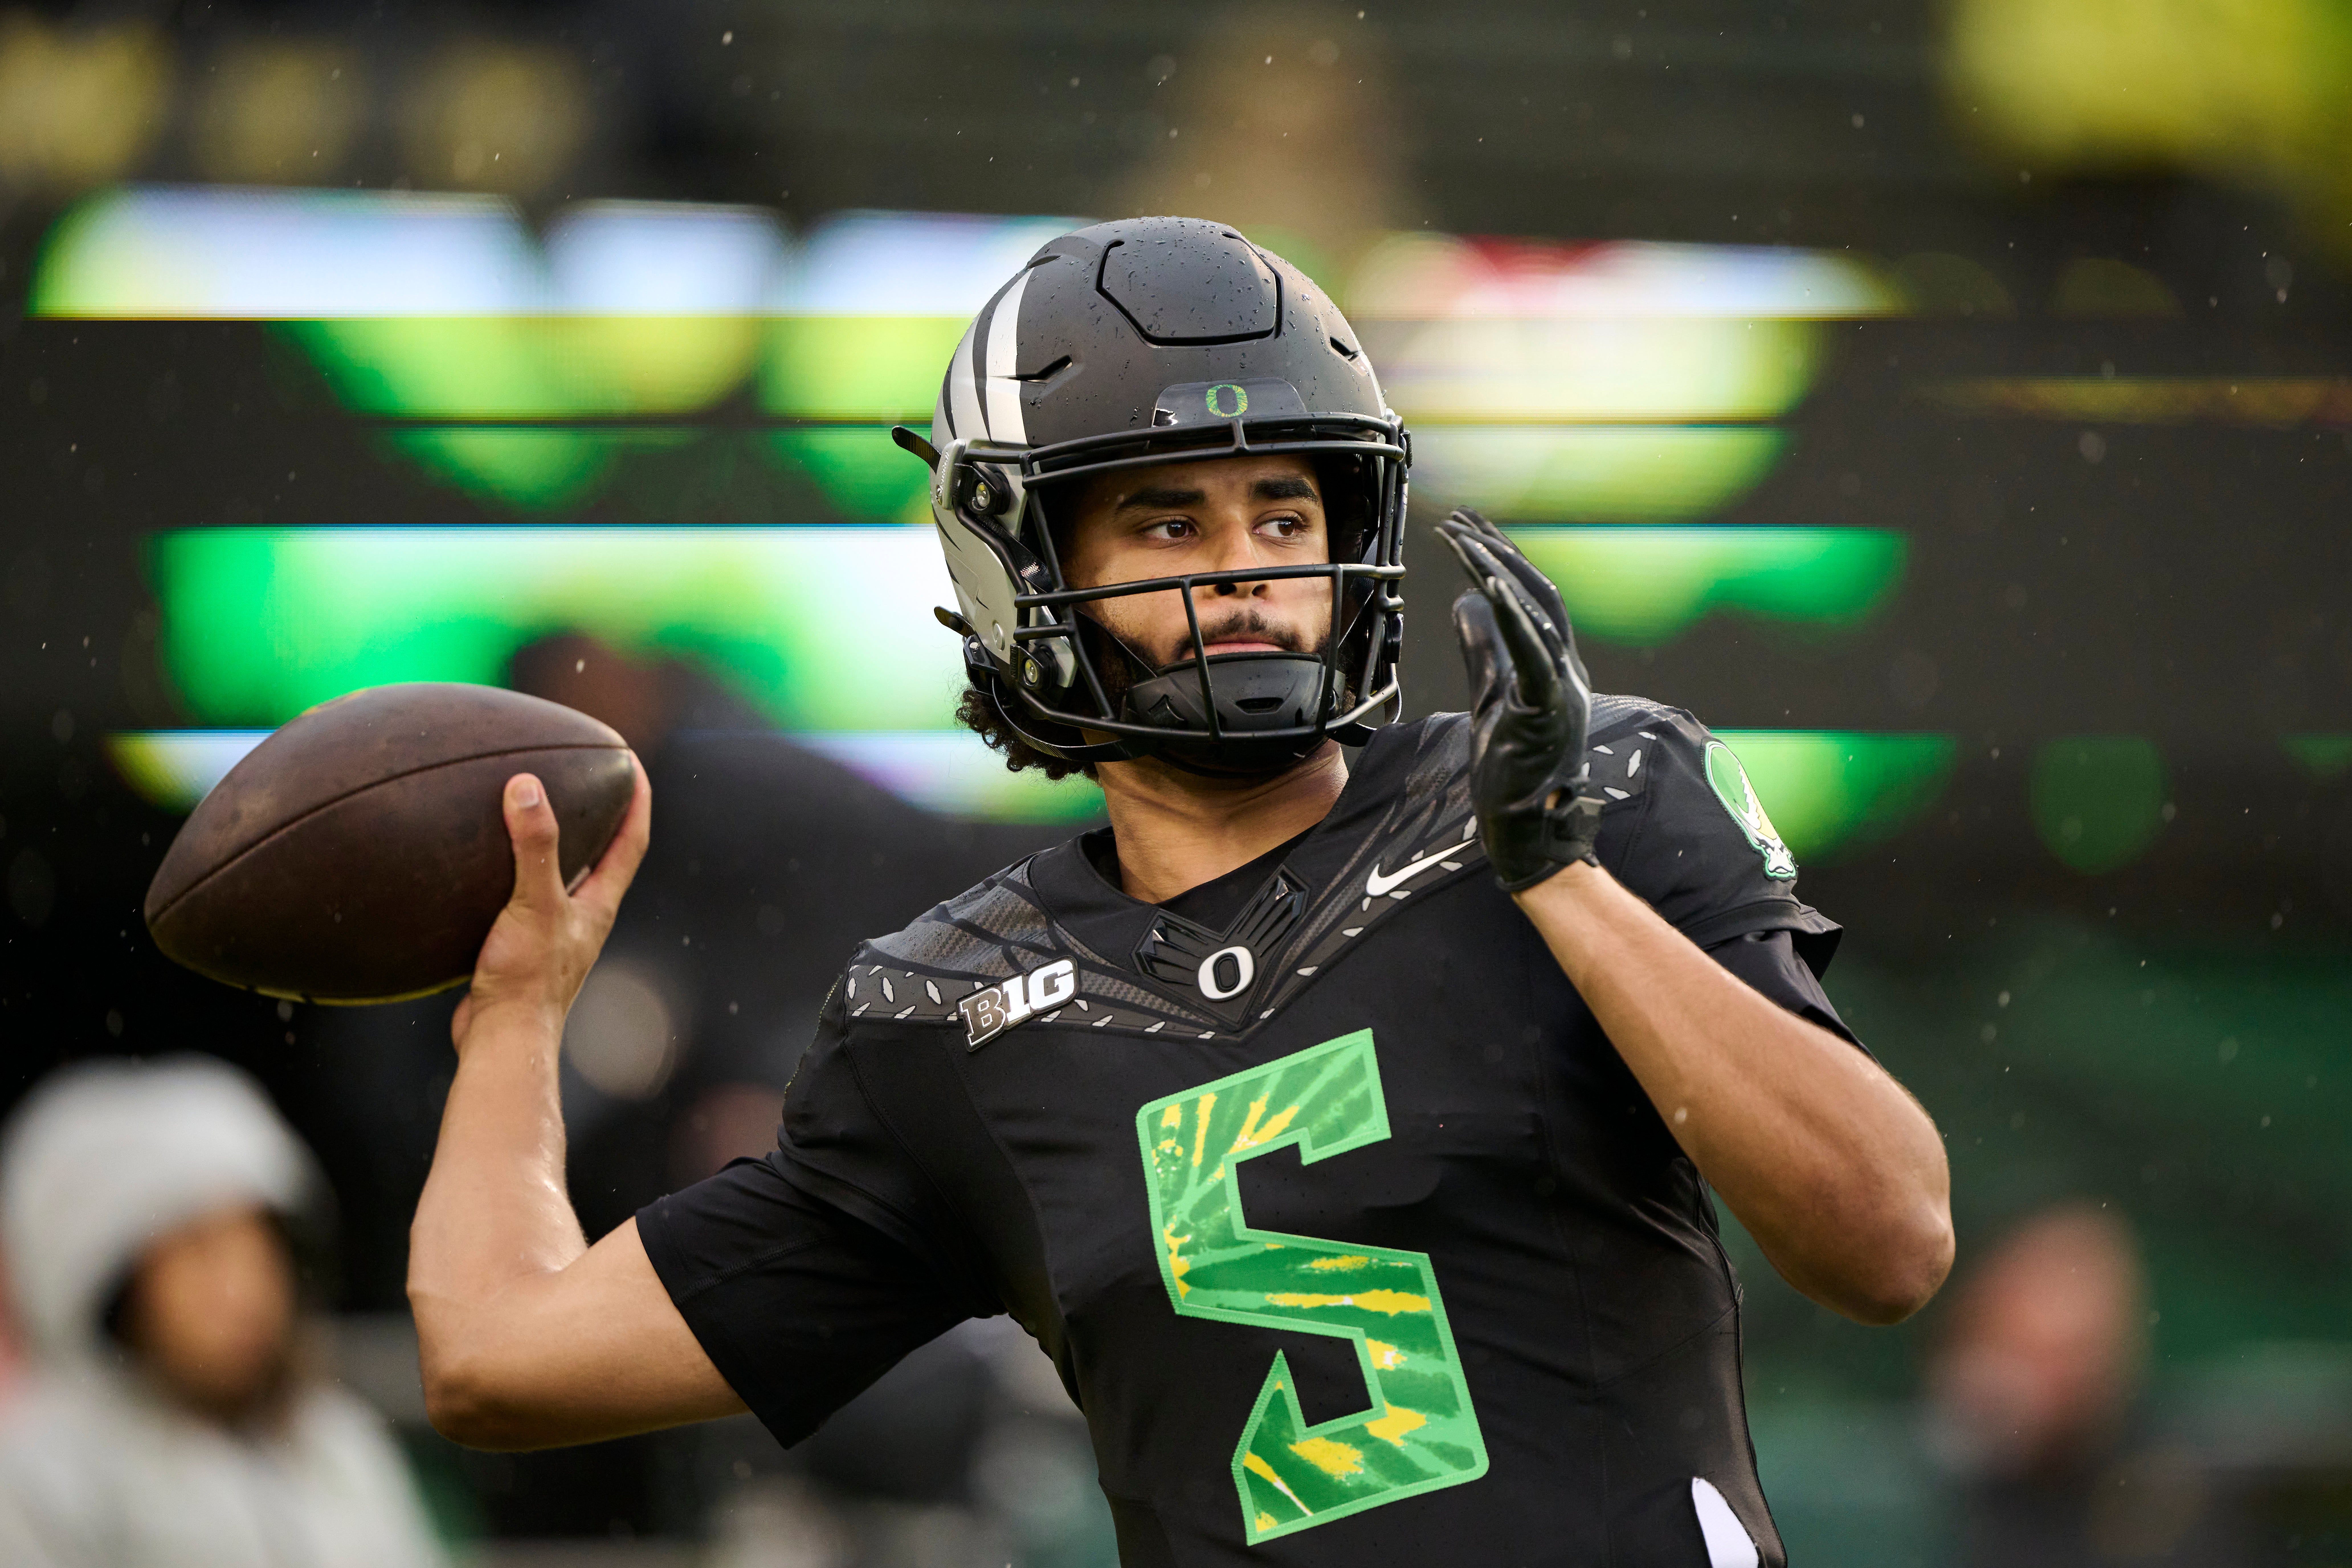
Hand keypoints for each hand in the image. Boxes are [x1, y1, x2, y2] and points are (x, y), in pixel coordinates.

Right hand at [451, 758, 652, 1050]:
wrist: (501, 1041)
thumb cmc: (526, 979)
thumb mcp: (533, 904)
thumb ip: (534, 848)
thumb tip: (527, 788)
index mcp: (599, 904)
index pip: (632, 840)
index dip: (638, 799)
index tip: (631, 762)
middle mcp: (582, 917)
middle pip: (603, 855)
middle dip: (599, 815)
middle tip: (583, 776)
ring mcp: (553, 934)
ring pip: (561, 877)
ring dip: (553, 846)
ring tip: (530, 810)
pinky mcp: (522, 948)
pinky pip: (521, 899)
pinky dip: (509, 875)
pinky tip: (479, 867)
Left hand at [1438, 509, 1602, 892]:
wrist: (1526, 830)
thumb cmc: (1511, 768)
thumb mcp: (1489, 694)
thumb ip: (1483, 649)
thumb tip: (1466, 600)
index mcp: (1556, 667)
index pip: (1533, 598)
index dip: (1503, 558)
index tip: (1470, 527)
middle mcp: (1567, 671)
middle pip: (1538, 594)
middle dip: (1499, 552)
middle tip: (1460, 521)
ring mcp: (1564, 690)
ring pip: (1538, 615)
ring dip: (1500, 572)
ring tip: (1465, 540)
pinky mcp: (1550, 712)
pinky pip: (1535, 657)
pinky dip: (1514, 619)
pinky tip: (1488, 587)